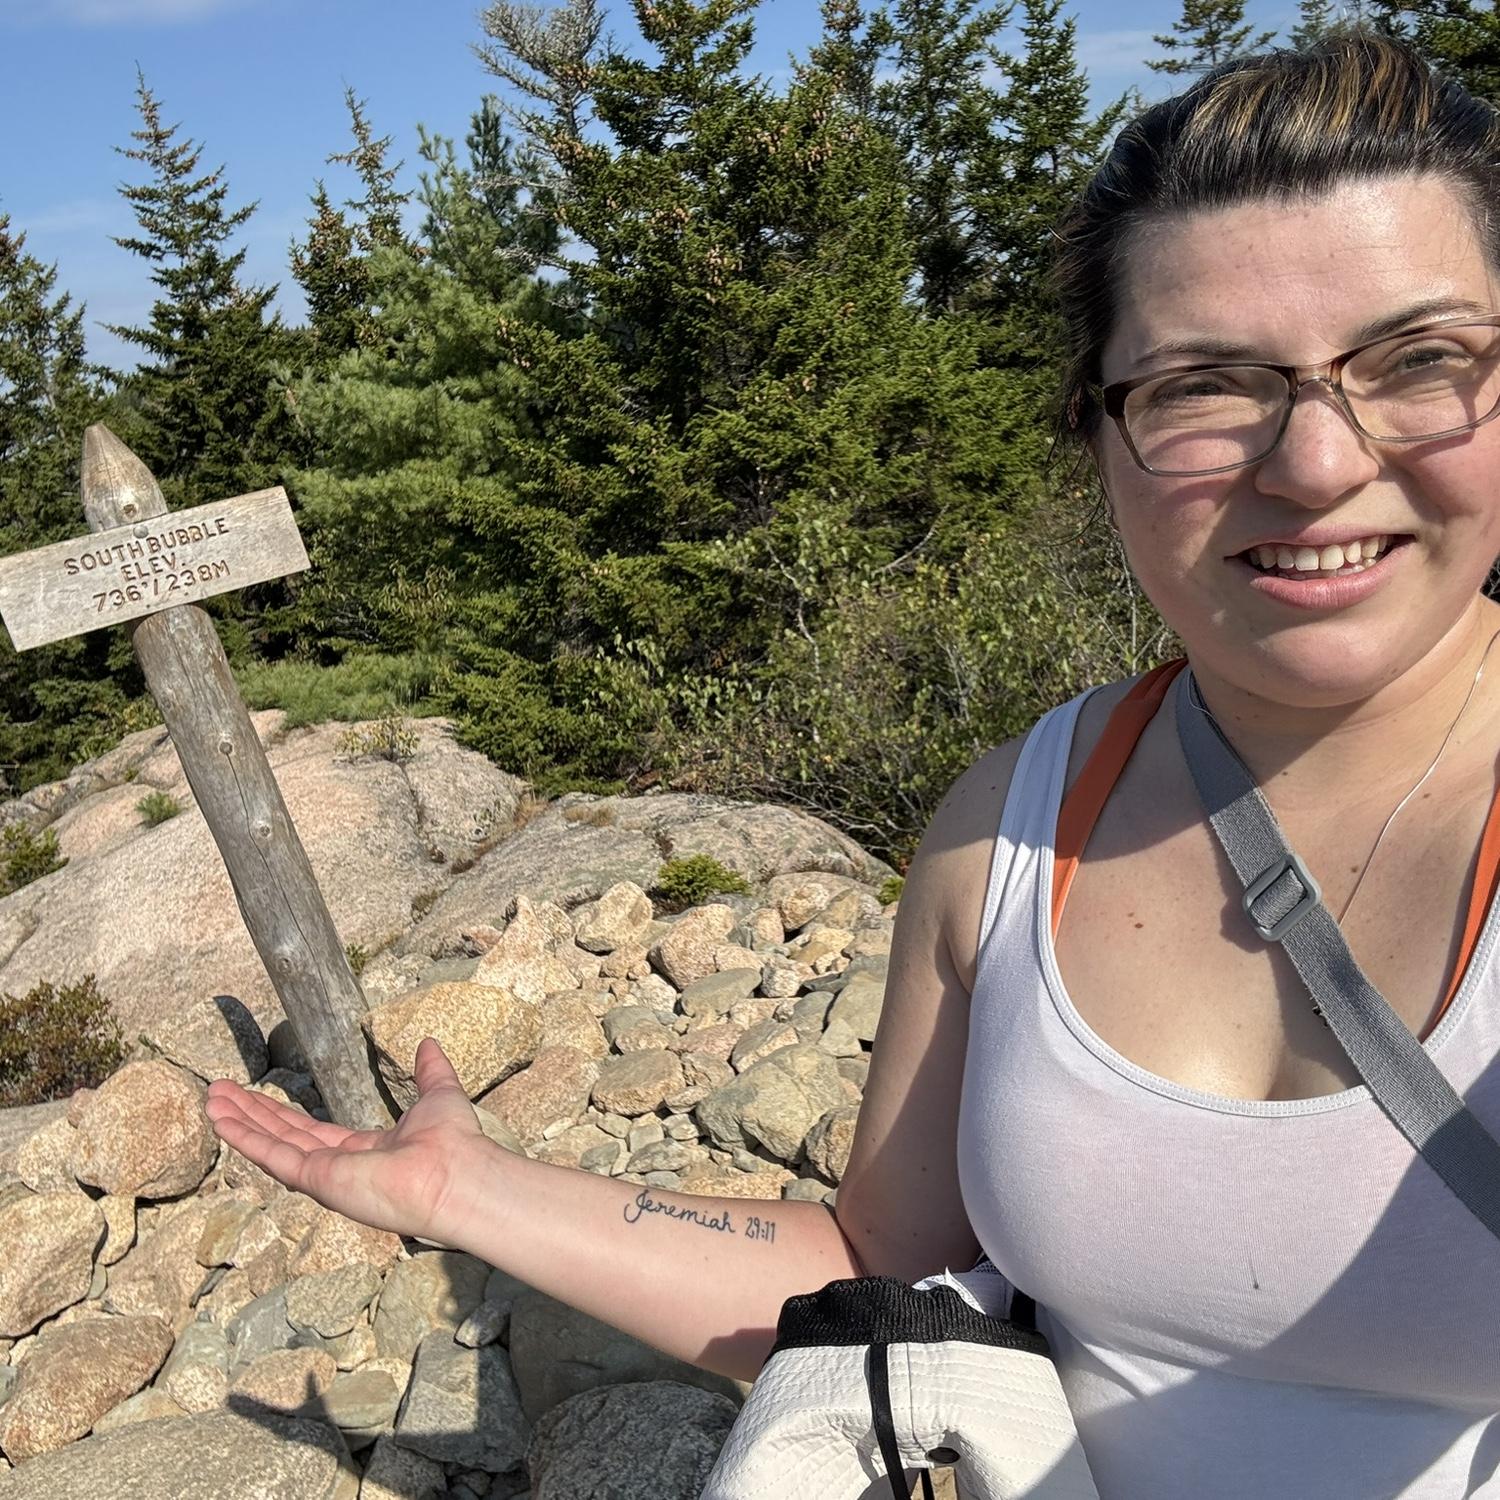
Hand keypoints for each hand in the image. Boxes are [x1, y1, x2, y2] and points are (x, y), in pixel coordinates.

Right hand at [204, 1037, 485, 1244]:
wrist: (455, 1174)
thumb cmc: (453, 1141)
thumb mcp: (438, 1094)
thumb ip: (429, 1071)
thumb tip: (428, 1043)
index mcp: (364, 1150)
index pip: (311, 1131)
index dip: (280, 1114)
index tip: (252, 1096)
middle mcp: (340, 1167)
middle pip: (283, 1137)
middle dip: (249, 1114)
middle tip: (217, 1092)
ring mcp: (325, 1176)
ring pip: (271, 1144)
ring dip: (239, 1122)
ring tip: (209, 1099)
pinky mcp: (317, 1180)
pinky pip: (273, 1155)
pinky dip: (244, 1136)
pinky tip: (221, 1118)